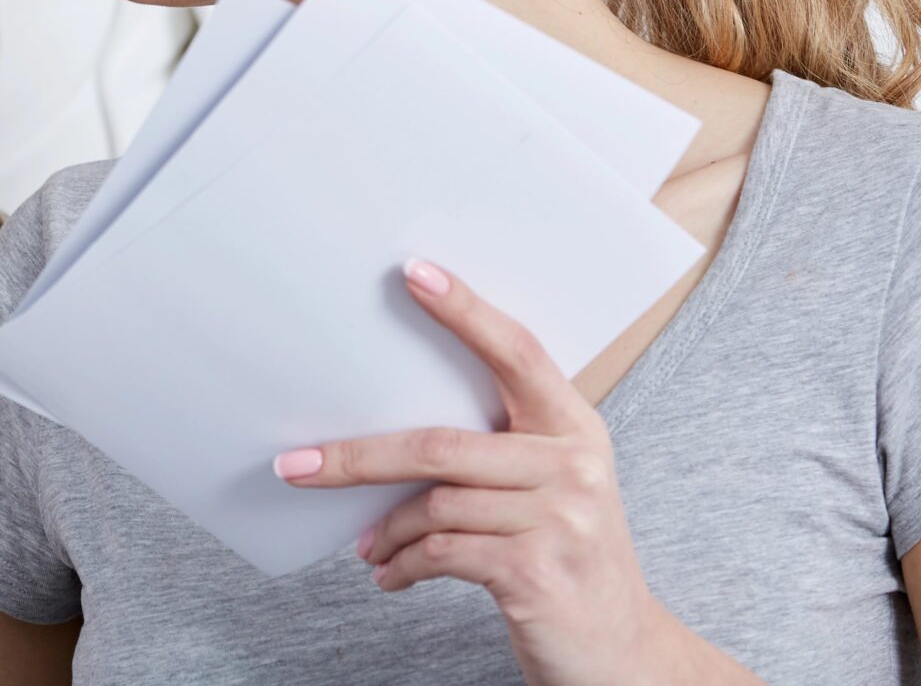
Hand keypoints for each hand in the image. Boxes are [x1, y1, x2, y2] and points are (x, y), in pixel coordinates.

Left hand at [275, 260, 723, 685]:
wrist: (625, 654)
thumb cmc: (568, 559)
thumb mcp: (552, 490)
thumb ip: (500, 450)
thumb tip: (389, 423)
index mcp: (577, 427)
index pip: (517, 351)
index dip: (466, 310)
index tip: (414, 273)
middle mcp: (574, 465)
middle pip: (441, 443)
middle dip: (356, 456)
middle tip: (295, 465)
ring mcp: (561, 520)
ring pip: (434, 504)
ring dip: (385, 529)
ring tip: (368, 547)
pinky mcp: (538, 573)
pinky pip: (442, 552)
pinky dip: (403, 564)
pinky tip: (390, 575)